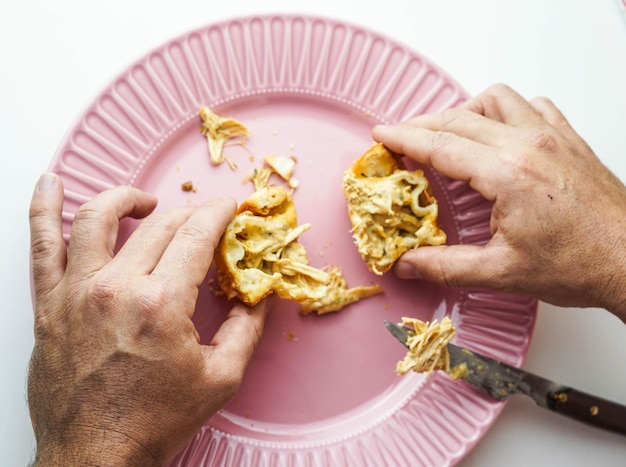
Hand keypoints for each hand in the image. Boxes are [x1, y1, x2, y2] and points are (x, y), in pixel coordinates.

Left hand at [28, 175, 268, 464]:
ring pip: (97, 218)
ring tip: (143, 200)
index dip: (218, 214)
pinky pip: (41, 246)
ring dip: (125, 198)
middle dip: (189, 214)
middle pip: (159, 225)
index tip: (229, 209)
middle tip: (203, 220)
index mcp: (162, 304)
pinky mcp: (49, 305)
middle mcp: (116, 288)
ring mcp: (76, 292)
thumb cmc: (154, 422)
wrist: (95, 458)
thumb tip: (261, 295)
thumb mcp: (221, 378)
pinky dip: (43, 208)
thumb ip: (247, 328)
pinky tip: (50, 184)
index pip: (196, 235)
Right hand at [373, 83, 625, 319]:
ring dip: (465, 111)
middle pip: (460, 118)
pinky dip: (507, 111)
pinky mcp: (570, 140)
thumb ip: (446, 267)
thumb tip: (407, 265)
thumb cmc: (579, 265)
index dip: (404, 138)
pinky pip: (533, 106)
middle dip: (422, 124)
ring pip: (497, 99)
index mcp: (508, 174)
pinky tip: (500, 132)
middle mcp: (529, 145)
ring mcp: (553, 137)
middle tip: (400, 137)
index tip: (381, 135)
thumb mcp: (502, 272)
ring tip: (448, 132)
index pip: (441, 145)